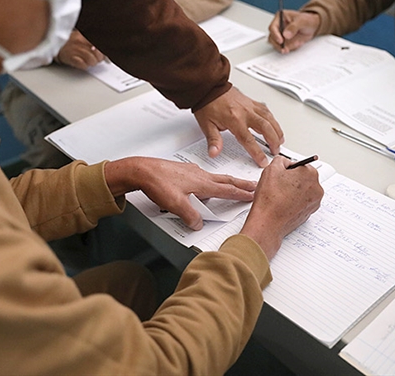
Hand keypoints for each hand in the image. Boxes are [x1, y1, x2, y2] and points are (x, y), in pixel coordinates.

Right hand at [55, 29, 104, 69]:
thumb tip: (107, 56)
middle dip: (99, 59)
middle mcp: (81, 42)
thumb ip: (95, 45)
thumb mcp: (83, 40)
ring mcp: (75, 50)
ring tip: (88, 61)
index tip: (106, 57)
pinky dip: (84, 65)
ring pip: (92, 60)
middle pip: (98, 54)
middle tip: (95, 59)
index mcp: (85, 36)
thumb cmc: (71, 44)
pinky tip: (82, 63)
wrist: (55, 46)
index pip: (100, 45)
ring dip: (92, 63)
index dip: (104, 53)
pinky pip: (83, 65)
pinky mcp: (70, 58)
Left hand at [104, 157, 256, 229]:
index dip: (242, 194)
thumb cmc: (157, 183)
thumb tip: (198, 223)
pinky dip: (209, 181)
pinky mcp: (182, 171)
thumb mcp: (176, 205)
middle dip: (240, 184)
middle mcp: (199, 175)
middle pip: (225, 180)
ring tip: (231, 186)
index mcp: (202, 183)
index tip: (253, 195)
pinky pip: (201, 177)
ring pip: (213, 178)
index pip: (227, 190)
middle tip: (253, 185)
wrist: (141, 170)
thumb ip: (190, 216)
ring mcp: (191, 172)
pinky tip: (203, 184)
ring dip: (225, 182)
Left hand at [193, 87, 283, 167]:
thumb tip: (214, 153)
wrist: (208, 87)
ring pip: (269, 118)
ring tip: (280, 140)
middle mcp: (245, 112)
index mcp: (234, 120)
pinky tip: (274, 124)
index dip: (257, 153)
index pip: (249, 140)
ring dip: (277, 130)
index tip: (263, 161)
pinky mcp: (251, 101)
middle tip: (275, 151)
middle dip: (273, 142)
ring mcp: (249, 105)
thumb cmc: (207, 104)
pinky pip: (266, 110)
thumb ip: (213, 140)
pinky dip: (272, 118)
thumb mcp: (207, 125)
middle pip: (266, 128)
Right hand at [240, 157, 322, 259]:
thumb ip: (281, 160)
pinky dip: (293, 202)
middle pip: (303, 178)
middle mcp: (317, 189)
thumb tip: (284, 162)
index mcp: (311, 174)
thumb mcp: (271, 168)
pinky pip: (301, 202)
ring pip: (302, 191)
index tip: (281, 174)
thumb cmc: (270, 198)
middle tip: (278, 185)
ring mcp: (314, 202)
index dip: (287, 169)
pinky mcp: (309, 213)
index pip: (300, 165)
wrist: (268, 222)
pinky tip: (282, 203)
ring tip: (279, 195)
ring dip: (292, 191)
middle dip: (291, 180)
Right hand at [268, 10, 319, 53]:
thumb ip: (294, 27)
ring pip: (276, 45)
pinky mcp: (284, 42)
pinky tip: (298, 43)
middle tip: (285, 48)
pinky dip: (290, 48)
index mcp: (280, 17)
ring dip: (285, 47)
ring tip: (296, 44)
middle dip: (278, 45)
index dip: (275, 35)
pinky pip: (284, 48)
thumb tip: (286, 34)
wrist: (313, 26)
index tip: (281, 41)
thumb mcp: (302, 21)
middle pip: (272, 38)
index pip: (272, 27)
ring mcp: (281, 35)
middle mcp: (278, 27)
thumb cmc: (307, 20)